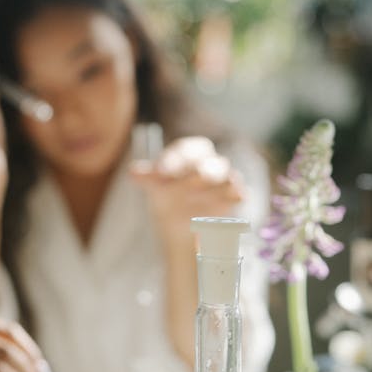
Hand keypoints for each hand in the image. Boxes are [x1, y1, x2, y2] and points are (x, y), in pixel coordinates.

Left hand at [130, 136, 245, 251]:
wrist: (180, 221)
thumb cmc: (166, 194)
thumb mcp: (154, 185)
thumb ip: (147, 177)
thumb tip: (133, 172)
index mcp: (188, 153)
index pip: (184, 150)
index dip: (173, 160)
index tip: (160, 173)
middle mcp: (208, 163)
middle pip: (208, 164)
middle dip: (199, 172)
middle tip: (193, 179)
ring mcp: (223, 180)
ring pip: (226, 177)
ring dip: (221, 183)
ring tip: (217, 188)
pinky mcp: (233, 196)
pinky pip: (238, 193)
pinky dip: (235, 195)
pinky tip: (235, 198)